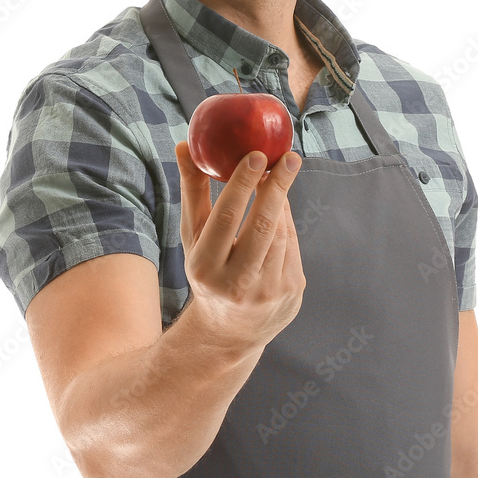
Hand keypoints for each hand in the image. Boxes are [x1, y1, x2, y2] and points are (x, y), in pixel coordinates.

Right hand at [175, 141, 304, 356]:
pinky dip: (287, 223)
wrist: (229, 332)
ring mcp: (268, 291)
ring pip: (281, 233)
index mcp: (204, 268)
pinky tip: (281, 209)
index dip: (244, 183)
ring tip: (280, 176)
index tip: (257, 154)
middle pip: (262, 224)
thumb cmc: (208, 271)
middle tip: (287, 157)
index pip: (226, 217)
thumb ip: (191, 192)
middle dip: (277, 186)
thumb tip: (184, 146)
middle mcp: (236, 283)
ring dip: (282, 202)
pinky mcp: (292, 293)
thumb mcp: (193, 238)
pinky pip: (293, 247)